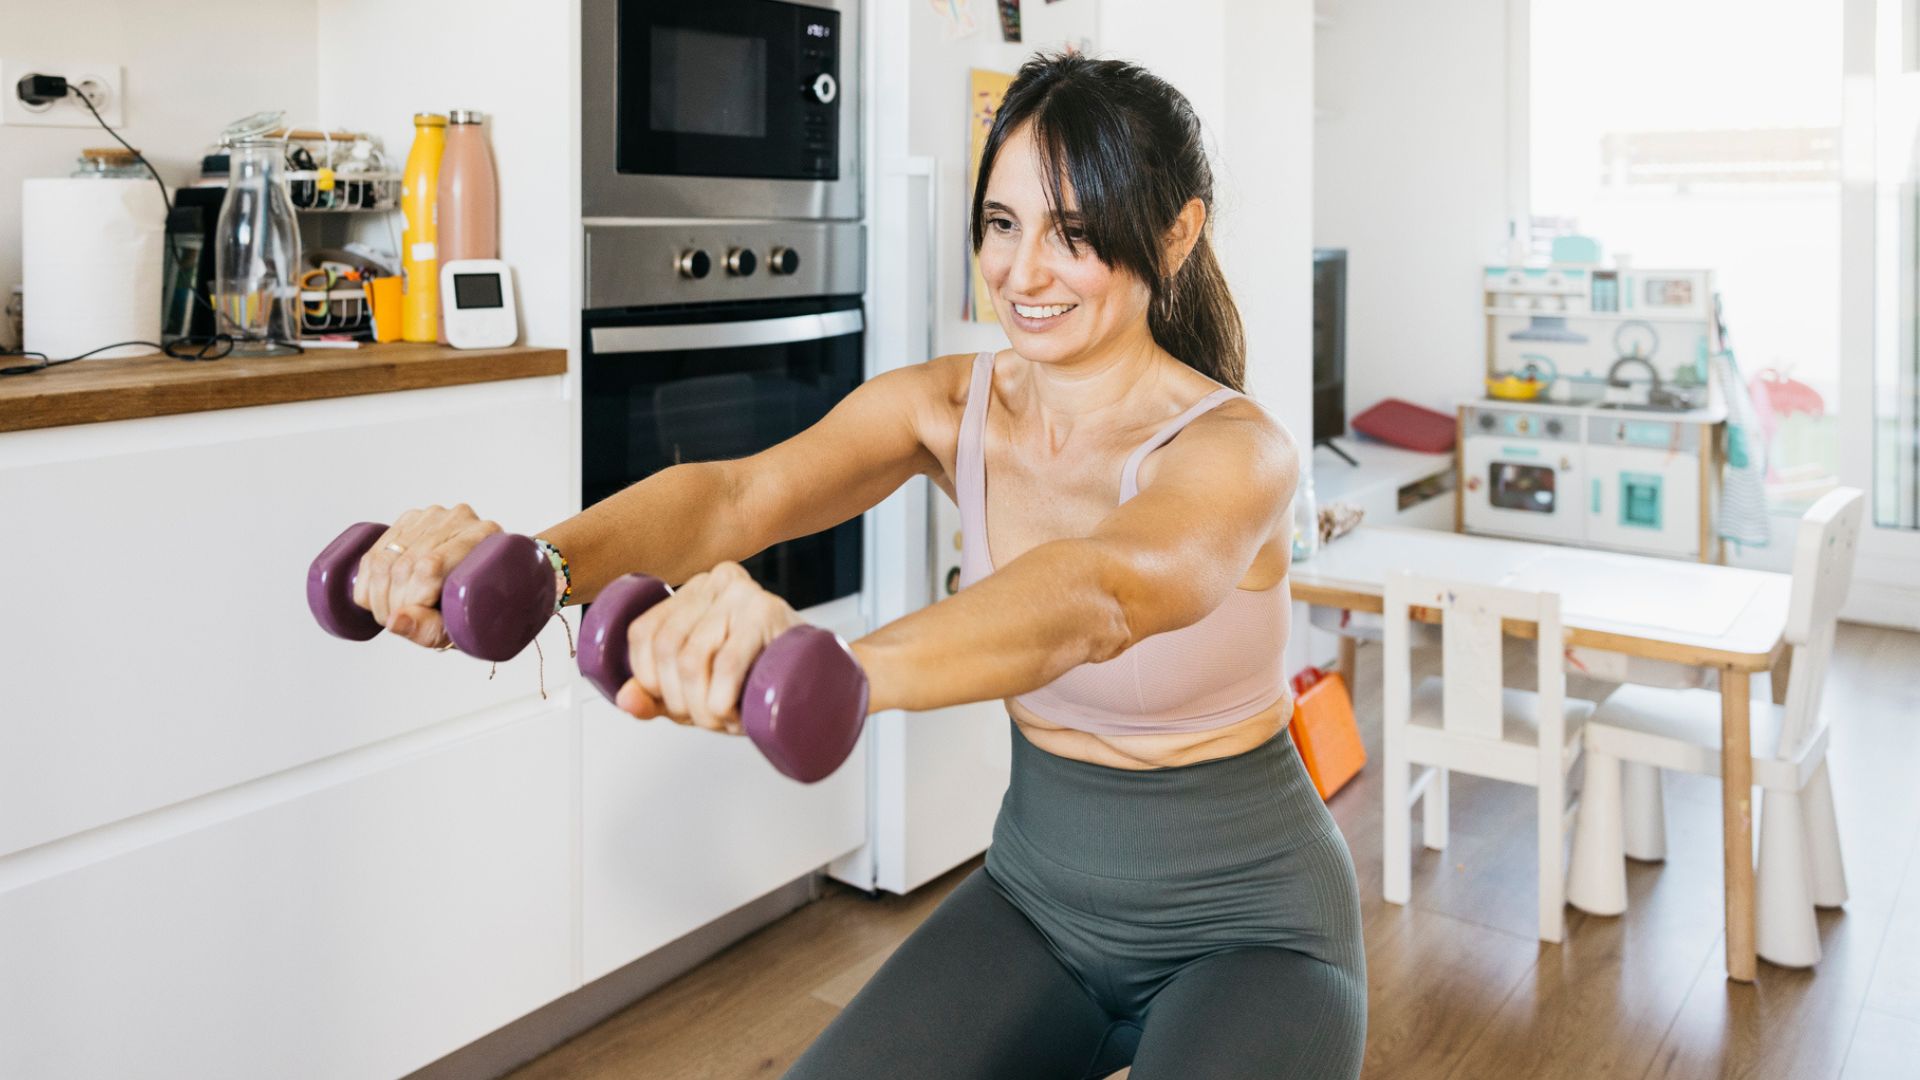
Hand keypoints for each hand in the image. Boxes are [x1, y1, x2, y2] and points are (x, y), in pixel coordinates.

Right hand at [351, 504, 502, 648]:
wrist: (477, 592)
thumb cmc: (476, 609)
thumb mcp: (459, 628)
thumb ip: (429, 629)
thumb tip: (394, 621)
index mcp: (483, 538)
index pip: (430, 566)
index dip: (412, 598)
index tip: (413, 618)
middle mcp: (458, 520)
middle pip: (404, 564)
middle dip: (392, 602)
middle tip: (398, 621)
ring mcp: (430, 518)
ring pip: (382, 559)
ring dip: (376, 596)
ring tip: (390, 612)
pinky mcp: (406, 522)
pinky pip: (372, 554)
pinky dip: (366, 583)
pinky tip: (378, 597)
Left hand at [616, 561, 804, 734]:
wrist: (824, 675)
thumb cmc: (762, 675)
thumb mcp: (700, 683)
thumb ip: (656, 692)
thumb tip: (627, 699)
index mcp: (692, 591)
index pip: (643, 632)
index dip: (646, 678)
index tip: (673, 704)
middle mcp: (714, 582)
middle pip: (666, 649)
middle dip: (678, 701)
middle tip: (707, 719)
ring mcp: (743, 594)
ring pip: (692, 658)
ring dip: (701, 707)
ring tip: (723, 720)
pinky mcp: (768, 612)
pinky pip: (727, 661)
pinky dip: (720, 698)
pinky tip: (731, 715)